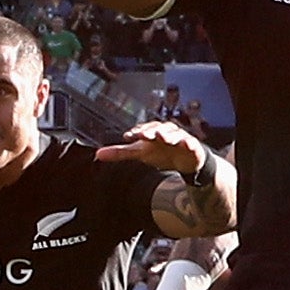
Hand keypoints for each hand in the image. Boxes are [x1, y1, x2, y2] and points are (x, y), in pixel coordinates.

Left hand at [102, 120, 218, 186]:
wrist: (185, 160)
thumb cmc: (160, 152)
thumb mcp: (139, 153)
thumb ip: (120, 153)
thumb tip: (97, 154)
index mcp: (151, 132)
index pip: (143, 130)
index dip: (137, 132)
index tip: (129, 136)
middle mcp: (165, 132)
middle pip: (158, 128)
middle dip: (151, 131)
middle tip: (144, 135)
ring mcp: (179, 138)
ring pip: (174, 133)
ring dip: (168, 134)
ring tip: (162, 137)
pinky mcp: (192, 146)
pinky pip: (191, 143)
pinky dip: (188, 142)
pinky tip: (185, 144)